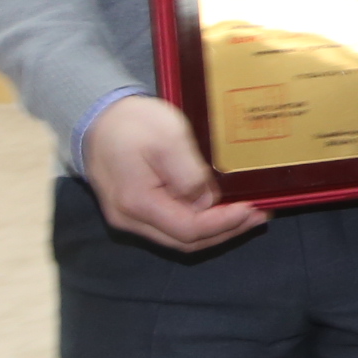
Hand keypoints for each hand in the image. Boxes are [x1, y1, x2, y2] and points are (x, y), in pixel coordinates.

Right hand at [82, 95, 267, 251]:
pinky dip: (199, 222)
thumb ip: (189, 175)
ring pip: (178, 237)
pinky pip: (171, 225)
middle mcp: (131, 219)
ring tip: (247, 216)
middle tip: (259, 216)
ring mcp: (131, 217)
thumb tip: (207, 201)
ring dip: (215, 230)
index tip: (253, 209)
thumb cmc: (132, 124)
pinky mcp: (136, 209)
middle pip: (185, 241)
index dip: (224, 223)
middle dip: (226, 231)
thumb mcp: (168, 140)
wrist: (98, 117)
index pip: (189, 229)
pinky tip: (219, 209)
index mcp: (138, 204)